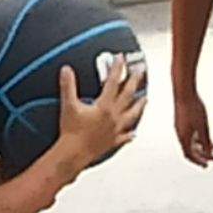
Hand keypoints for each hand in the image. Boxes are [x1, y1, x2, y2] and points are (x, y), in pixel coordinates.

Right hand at [50, 55, 149, 171]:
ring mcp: (116, 130)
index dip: (117, 68)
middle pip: (128, 96)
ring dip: (140, 106)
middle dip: (134, 81)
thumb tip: (67, 70)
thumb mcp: (68, 105)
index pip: (113, 83)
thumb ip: (68, 86)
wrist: (74, 154)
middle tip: (140, 71)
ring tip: (145, 99)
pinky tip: (134, 133)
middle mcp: (114, 117)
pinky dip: (130, 134)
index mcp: (104, 106)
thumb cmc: (71, 132)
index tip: (120, 58)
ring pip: (132, 115)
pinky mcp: (113, 141)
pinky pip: (125, 137)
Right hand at [170, 80, 212, 168]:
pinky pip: (190, 135)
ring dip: (202, 147)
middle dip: (202, 156)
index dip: (199, 161)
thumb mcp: (203, 127)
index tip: (207, 165)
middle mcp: (180, 134)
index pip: (189, 155)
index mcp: (183, 137)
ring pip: (191, 142)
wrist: (184, 92)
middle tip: (212, 160)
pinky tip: (208, 138)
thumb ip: (206, 141)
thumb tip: (210, 153)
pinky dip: (199, 139)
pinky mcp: (182, 122)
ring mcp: (180, 128)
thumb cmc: (193, 108)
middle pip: (190, 150)